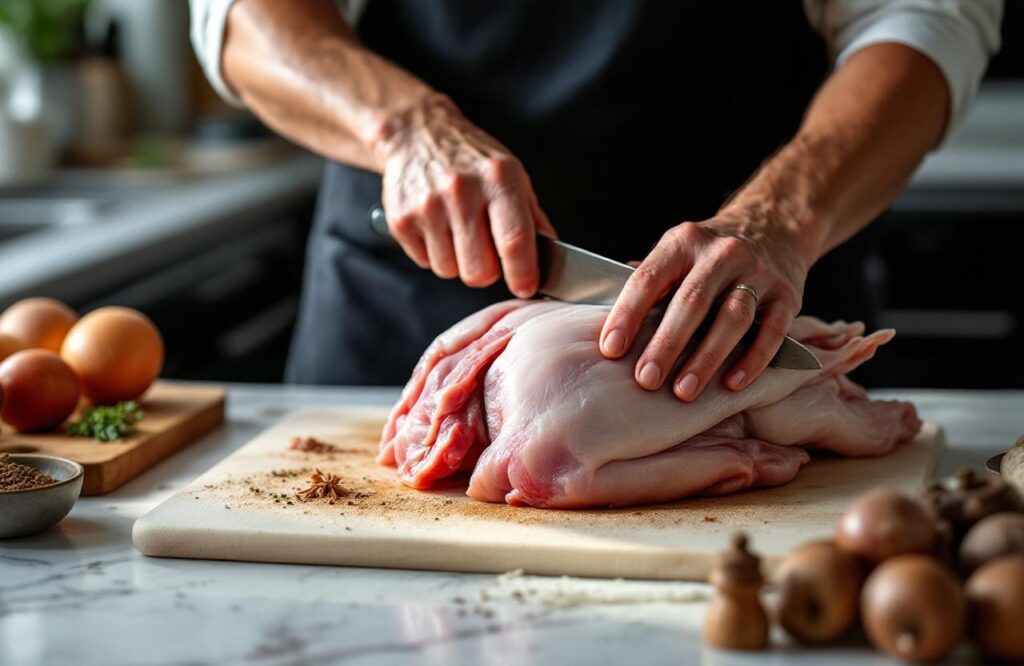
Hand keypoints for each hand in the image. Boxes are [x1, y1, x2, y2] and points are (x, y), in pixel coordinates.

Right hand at [374, 96, 553, 297]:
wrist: (417, 134)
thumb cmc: (471, 159)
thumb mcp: (512, 174)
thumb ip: (533, 217)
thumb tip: (551, 257)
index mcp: (498, 179)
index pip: (514, 240)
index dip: (523, 273)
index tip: (526, 287)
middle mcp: (461, 191)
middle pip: (479, 271)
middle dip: (487, 271)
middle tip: (486, 252)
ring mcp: (427, 206)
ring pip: (450, 271)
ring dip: (458, 262)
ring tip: (458, 233)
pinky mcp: (401, 219)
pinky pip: (425, 263)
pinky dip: (434, 253)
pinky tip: (437, 227)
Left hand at [599, 207, 811, 400]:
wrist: (774, 224)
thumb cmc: (708, 254)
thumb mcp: (676, 251)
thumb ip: (647, 282)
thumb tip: (607, 322)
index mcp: (683, 242)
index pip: (648, 278)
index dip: (627, 314)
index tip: (610, 349)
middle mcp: (721, 253)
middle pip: (691, 302)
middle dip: (666, 344)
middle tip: (646, 379)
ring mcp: (757, 272)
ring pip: (732, 318)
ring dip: (706, 358)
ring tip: (684, 391)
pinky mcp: (787, 294)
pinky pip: (771, 331)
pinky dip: (753, 360)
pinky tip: (733, 384)